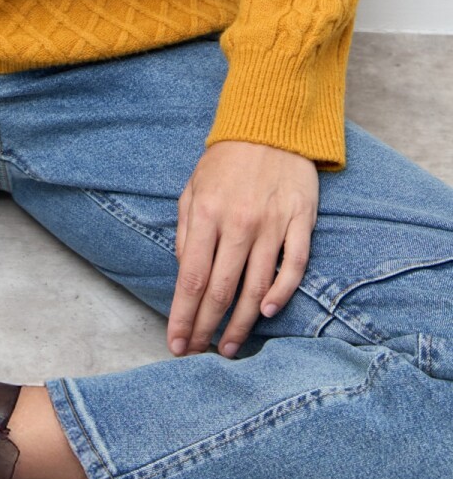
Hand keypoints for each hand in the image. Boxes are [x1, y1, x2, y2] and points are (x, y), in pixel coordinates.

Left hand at [168, 140, 318, 359]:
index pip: (192, 278)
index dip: (183, 315)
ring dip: (242, 323)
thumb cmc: (226, 162)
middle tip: (199, 352)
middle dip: (206, 327)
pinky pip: (293, 266)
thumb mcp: (193, 189)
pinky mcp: (300, 221)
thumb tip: (185, 275)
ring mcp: (272, 223)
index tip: (176, 342)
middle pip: (221, 290)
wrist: (270, 126)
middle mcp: (239, 222)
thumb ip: (187, 232)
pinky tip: (267, 312)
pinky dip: (281, 293)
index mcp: (207, 213)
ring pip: (256, 287)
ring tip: (229, 346)